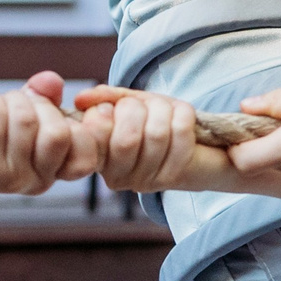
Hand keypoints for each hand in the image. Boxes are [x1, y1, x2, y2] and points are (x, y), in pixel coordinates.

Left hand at [0, 73, 99, 196]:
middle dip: (39, 106)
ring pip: (29, 121)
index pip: (90, 155)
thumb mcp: (20, 112)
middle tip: (17, 106)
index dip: (90, 127)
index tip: (73, 105)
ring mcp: (9, 176)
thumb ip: (44, 98)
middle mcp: (36, 180)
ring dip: (10, 102)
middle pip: (60, 135)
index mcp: (52, 171)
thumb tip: (51, 81)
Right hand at [75, 84, 225, 192]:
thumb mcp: (129, 105)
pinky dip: (183, 113)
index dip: (104, 111)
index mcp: (96, 159)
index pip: (94, 135)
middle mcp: (116, 178)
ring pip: (156, 134)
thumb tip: (82, 98)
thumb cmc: (155, 122)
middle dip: (136, 109)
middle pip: (127, 137)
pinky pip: (180, 133)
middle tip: (143, 105)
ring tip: (163, 107)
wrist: (198, 149)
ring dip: (162, 109)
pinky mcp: (173, 177)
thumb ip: (106, 98)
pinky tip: (181, 113)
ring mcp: (145, 182)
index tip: (114, 106)